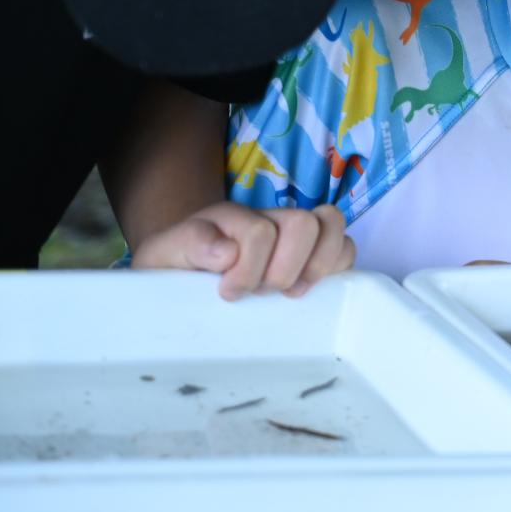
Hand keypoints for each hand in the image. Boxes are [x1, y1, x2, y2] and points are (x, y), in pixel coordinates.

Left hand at [133, 202, 355, 301]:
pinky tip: (309, 290)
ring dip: (316, 265)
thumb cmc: (178, 265)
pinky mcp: (316, 254)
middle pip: (304, 223)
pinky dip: (335, 269)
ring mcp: (297, 235)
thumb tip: (228, 253)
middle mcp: (271, 219)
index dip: (247, 268)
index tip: (226, 292)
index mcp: (235, 218)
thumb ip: (190, 243)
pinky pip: (346, 249)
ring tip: (291, 293)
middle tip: (261, 291)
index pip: (259, 232)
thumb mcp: (164, 253)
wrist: (185, 269)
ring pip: (333, 225)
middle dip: (284, 268)